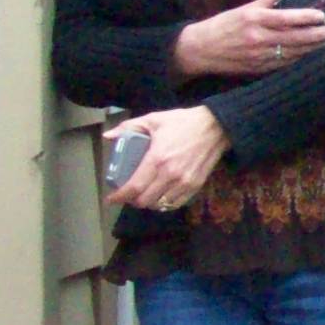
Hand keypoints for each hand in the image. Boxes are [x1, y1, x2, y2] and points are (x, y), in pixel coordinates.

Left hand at [106, 106, 230, 212]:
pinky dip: (164, 203)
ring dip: (148, 202)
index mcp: (157, 159)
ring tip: (144, 194)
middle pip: (145, 200)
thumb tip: (107, 136)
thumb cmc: (183, 122)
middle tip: (127, 194)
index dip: (120, 197)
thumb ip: (129, 127)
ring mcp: (184, 182)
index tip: (111, 198)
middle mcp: (170, 175)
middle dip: (132, 200)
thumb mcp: (154, 119)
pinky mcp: (195, 185)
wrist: (216, 127)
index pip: (134, 187)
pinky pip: (175, 204)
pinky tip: (160, 196)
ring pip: (159, 205)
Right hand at [173, 0, 324, 80]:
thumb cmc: (222, 25)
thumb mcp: (244, 8)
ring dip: (312, 48)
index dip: (306, 17)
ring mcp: (259, 55)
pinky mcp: (258, 68)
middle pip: (294, 38)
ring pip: (292, 52)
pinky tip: (309, 52)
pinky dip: (298, 57)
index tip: (322, 15)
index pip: (286, 18)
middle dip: (317, 36)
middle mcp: (258, 38)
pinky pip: (283, 63)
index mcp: (254, 20)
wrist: (200, 50)